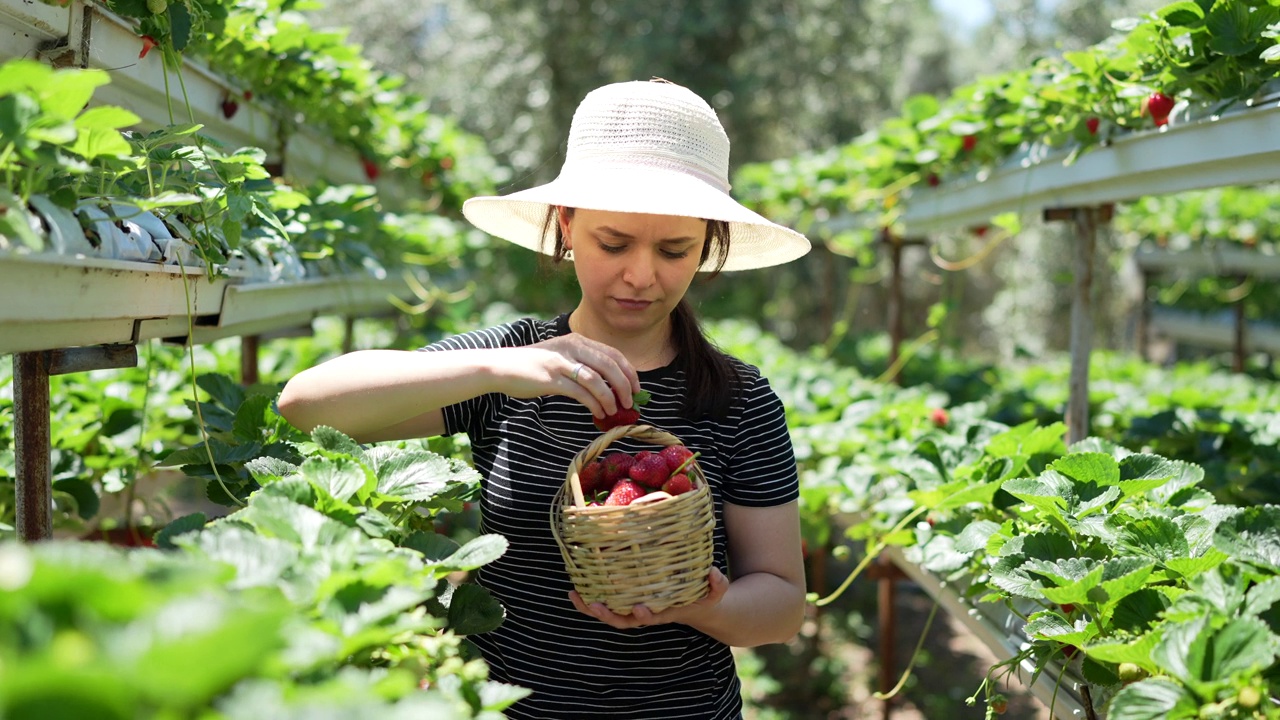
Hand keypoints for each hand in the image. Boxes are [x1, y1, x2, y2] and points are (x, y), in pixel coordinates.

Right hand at [494, 334, 640, 417]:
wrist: (501, 367)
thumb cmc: (533, 366)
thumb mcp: (561, 358)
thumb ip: (582, 366)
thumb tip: (609, 387)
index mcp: (577, 340)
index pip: (612, 353)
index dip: (628, 371)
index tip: (636, 388)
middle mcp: (572, 347)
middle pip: (609, 365)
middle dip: (625, 385)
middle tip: (630, 402)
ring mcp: (561, 361)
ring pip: (597, 379)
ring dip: (610, 397)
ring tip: (616, 410)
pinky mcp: (551, 377)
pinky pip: (581, 392)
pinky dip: (594, 404)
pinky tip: (599, 413)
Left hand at [568, 567, 729, 629]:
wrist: (701, 608)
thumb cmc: (704, 598)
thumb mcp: (715, 594)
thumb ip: (717, 585)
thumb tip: (713, 572)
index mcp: (665, 612)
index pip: (652, 617)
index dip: (643, 615)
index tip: (639, 608)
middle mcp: (647, 613)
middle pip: (624, 621)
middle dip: (608, 615)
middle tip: (595, 605)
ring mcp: (636, 609)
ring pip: (610, 614)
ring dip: (591, 607)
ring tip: (575, 595)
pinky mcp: (629, 602)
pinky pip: (607, 603)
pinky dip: (590, 600)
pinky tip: (575, 590)